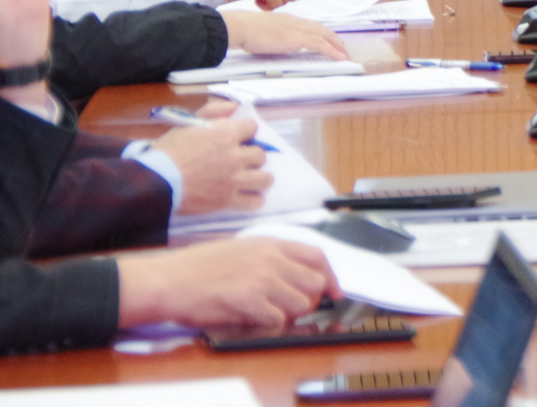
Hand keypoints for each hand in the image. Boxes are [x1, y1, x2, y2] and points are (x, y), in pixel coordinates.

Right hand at [116, 237, 335, 328]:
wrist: (168, 280)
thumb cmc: (197, 267)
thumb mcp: (240, 248)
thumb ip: (269, 257)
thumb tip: (294, 273)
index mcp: (270, 244)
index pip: (317, 256)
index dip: (331, 276)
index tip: (335, 290)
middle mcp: (270, 259)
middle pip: (315, 282)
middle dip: (311, 299)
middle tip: (296, 308)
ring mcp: (261, 280)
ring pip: (300, 304)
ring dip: (289, 314)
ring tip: (268, 313)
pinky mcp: (249, 302)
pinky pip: (277, 320)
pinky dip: (270, 325)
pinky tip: (253, 319)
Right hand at [149, 114, 270, 214]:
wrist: (155, 182)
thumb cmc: (168, 151)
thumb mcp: (187, 124)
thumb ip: (213, 112)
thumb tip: (234, 107)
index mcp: (226, 135)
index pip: (253, 127)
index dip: (245, 131)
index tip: (239, 137)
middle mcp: (235, 157)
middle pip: (261, 155)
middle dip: (251, 156)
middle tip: (241, 160)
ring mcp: (234, 181)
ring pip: (264, 179)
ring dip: (259, 177)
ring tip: (250, 178)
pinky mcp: (227, 201)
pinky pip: (253, 202)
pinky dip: (254, 200)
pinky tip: (249, 196)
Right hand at [222, 9, 348, 58]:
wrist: (241, 27)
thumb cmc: (244, 30)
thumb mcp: (261, 31)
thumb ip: (270, 35)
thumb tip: (272, 43)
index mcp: (287, 19)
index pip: (309, 25)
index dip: (320, 31)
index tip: (327, 37)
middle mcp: (296, 22)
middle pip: (320, 29)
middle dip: (332, 38)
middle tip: (341, 46)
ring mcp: (298, 29)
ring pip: (324, 36)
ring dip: (336, 46)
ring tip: (344, 54)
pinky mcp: (298, 38)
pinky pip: (321, 45)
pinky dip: (332, 51)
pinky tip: (340, 58)